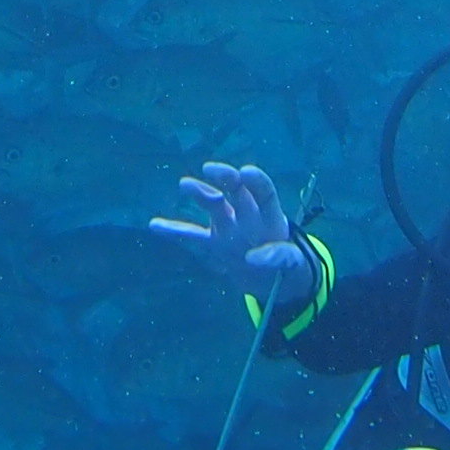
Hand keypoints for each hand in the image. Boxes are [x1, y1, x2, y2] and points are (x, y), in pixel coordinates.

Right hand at [147, 162, 312, 318]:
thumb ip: (280, 257)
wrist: (273, 281)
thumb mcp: (292, 263)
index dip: (256, 181)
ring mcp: (228, 227)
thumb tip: (255, 258)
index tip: (246, 172)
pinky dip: (174, 231)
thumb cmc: (287, 265)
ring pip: (213, 205)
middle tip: (211, 169)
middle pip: (236, 191)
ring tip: (185, 184)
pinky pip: (192, 236)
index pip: (264, 192)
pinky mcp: (214, 244)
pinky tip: (156, 225)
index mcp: (270, 216)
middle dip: (225, 178)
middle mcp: (247, 215)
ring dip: (201, 193)